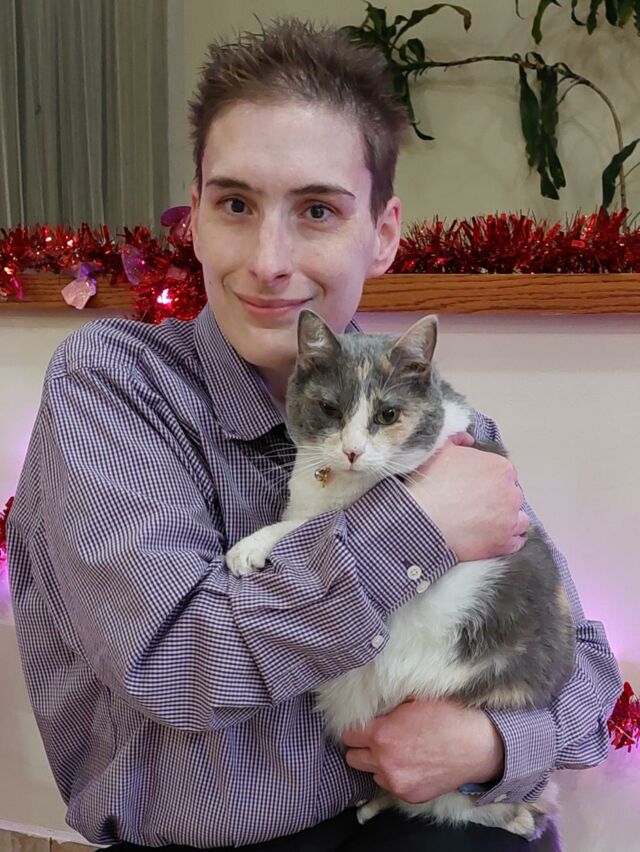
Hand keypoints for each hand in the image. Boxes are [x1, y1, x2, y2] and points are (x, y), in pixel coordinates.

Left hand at [341, 697, 503, 804]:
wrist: (477, 744)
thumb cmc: (447, 716)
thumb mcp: (412, 700)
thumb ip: (387, 708)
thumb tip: (372, 708)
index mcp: (381, 735)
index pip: (348, 735)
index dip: (356, 728)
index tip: (365, 725)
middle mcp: (384, 762)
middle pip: (352, 758)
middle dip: (361, 747)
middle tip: (377, 738)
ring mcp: (397, 783)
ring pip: (371, 773)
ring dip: (377, 763)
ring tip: (398, 751)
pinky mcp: (410, 796)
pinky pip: (390, 786)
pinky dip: (395, 776)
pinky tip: (412, 763)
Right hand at [406, 433, 529, 561]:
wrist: (422, 518)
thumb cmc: (431, 482)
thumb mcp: (440, 449)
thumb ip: (458, 439)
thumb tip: (467, 439)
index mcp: (500, 468)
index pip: (503, 472)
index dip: (489, 478)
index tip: (475, 485)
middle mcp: (511, 493)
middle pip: (512, 494)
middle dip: (498, 498)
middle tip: (477, 504)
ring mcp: (510, 520)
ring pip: (520, 519)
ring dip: (508, 519)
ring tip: (488, 523)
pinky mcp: (504, 544)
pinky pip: (516, 542)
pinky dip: (508, 540)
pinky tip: (495, 538)